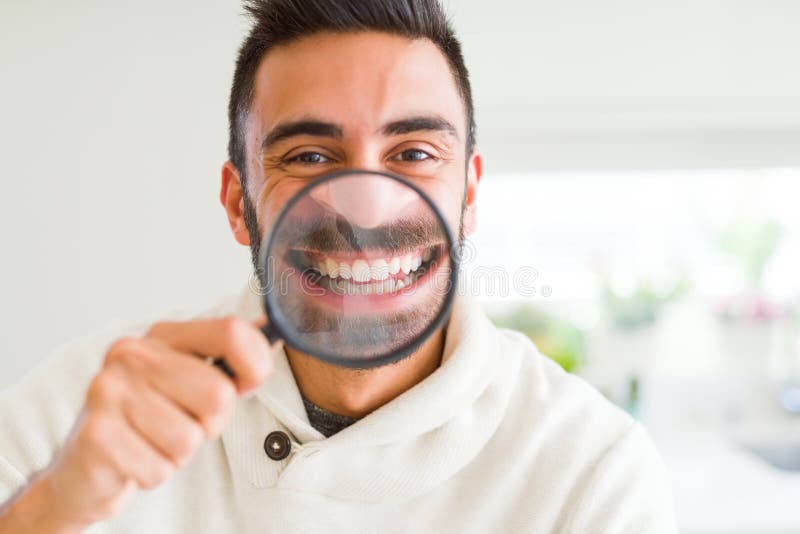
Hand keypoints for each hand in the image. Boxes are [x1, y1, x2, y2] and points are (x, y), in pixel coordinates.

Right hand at [15, 316, 272, 531]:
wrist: (83, 466)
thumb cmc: (147, 419)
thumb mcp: (187, 379)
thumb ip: (226, 357)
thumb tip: (274, 335)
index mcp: (162, 335)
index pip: (232, 333)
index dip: (255, 366)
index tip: (247, 385)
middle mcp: (132, 354)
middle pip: (219, 395)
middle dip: (210, 424)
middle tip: (181, 423)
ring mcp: (109, 392)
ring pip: (191, 438)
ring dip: (179, 452)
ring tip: (153, 441)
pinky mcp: (97, 435)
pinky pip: (161, 467)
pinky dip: (155, 473)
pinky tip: (135, 459)